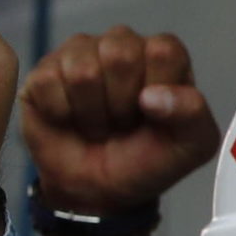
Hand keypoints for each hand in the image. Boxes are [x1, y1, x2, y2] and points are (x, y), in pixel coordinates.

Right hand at [22, 27, 218, 214]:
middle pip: (119, 55)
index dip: (157, 91)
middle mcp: (121, 44)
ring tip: (99, 124)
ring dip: (91, 112)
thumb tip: (152, 95)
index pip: (162, 51)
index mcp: (163, 54)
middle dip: (121, 104)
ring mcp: (79, 54)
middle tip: (123, 123)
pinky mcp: (43, 71)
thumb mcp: (192, 145)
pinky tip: (70, 120)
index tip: (153, 115)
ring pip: (82, 71)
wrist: (99, 191)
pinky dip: (61, 113)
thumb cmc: (147, 160)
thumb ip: (192, 113)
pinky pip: (48, 82)